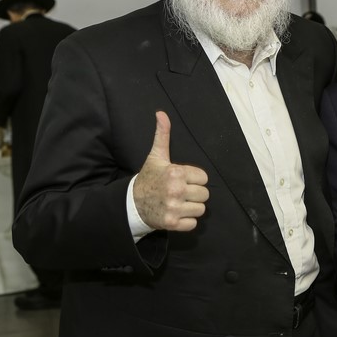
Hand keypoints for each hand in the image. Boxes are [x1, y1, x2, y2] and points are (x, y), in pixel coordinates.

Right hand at [133, 111, 208, 231]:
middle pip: (204, 194)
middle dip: (194, 194)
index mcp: (176, 172)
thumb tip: (161, 113)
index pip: (204, 178)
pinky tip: (176, 214)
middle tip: (181, 193)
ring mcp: (173, 208)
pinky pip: (193, 224)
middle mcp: (175, 190)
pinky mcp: (172, 223)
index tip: (183, 180)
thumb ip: (162, 135)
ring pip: (201, 209)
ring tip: (179, 203)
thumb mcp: (156, 156)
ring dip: (192, 208)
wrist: (132, 203)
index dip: (195, 179)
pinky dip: (186, 221)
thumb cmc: (149, 178)